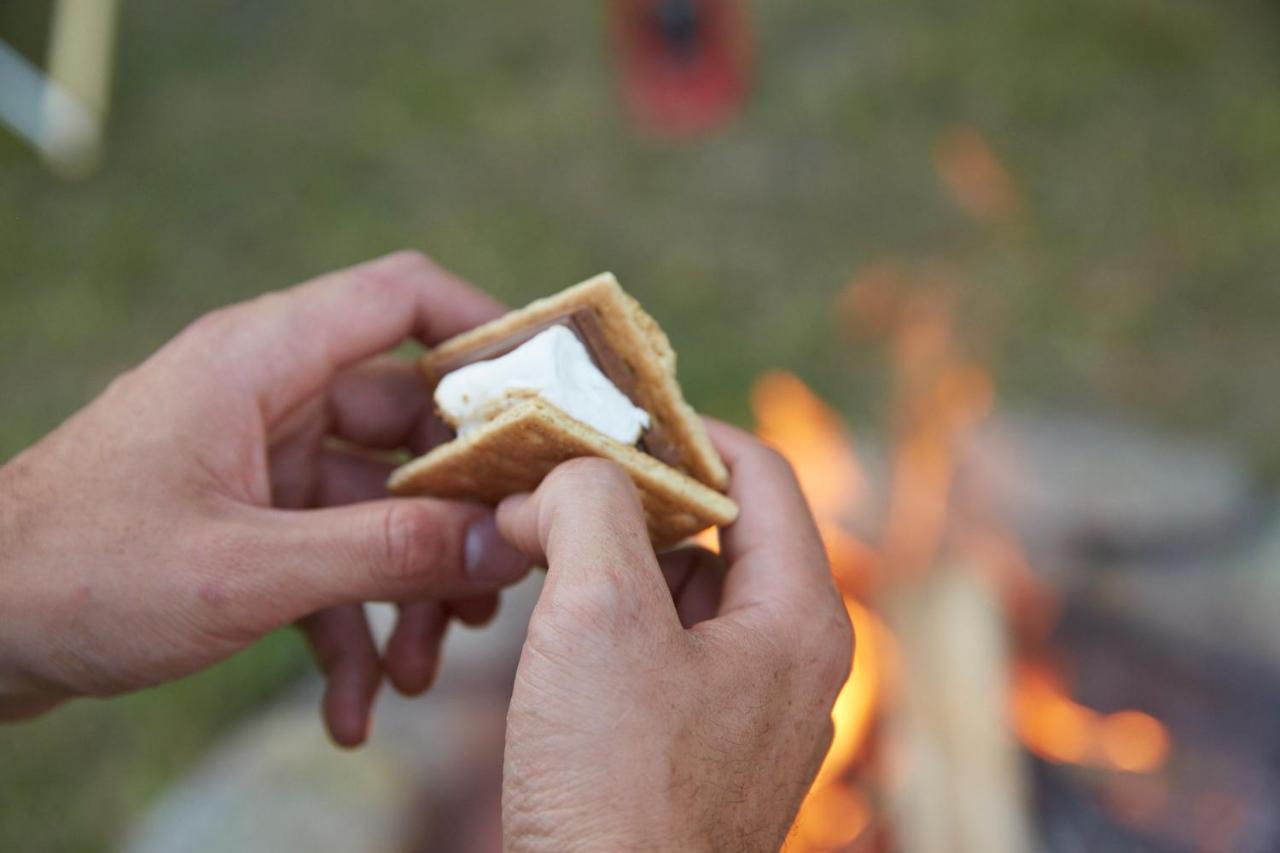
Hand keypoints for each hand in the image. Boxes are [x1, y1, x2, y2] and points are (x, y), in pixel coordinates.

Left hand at [0, 251, 528, 743]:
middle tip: (498, 582)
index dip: (487, 329)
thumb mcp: (247, 571)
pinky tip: (352, 707)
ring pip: (378, 502)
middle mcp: (271, 395)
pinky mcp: (248, 517)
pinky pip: (330, 556)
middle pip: (410, 422)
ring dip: (406, 588)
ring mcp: (260, 459)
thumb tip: (500, 544)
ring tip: (421, 673)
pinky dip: (349, 627)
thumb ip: (382, 551)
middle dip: (455, 513)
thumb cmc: (77, 573)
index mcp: (264, 360)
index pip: (402, 298)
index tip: (551, 397)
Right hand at [496, 422, 852, 851]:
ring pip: (681, 590)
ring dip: (609, 557)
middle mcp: (788, 659)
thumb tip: (563, 480)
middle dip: (631, 495)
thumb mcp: (599, 615)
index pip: (761, 474)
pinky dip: (604, 619)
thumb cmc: (616, 789)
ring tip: (532, 540)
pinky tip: (544, 622)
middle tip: (551, 475)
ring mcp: (745, 709)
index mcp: (799, 617)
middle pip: (719, 529)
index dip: (684, 430)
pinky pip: (658, 650)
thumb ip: (589, 508)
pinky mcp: (695, 748)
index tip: (606, 416)